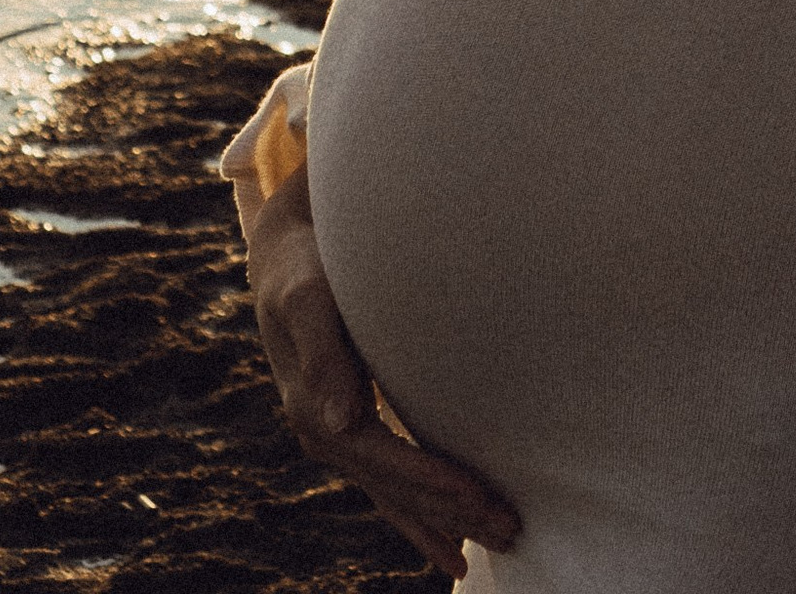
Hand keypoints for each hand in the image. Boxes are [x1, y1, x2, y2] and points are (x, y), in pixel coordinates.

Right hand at [237, 162, 520, 577]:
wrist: (284, 252)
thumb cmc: (302, 267)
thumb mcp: (306, 299)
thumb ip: (322, 354)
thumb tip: (335, 422)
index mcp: (314, 412)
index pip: (383, 461)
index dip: (430, 482)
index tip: (478, 496)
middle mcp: (327, 434)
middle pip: (396, 489)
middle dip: (451, 513)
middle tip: (512, 530)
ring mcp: (340, 434)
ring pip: (397, 494)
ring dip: (445, 521)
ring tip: (497, 544)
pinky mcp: (356, 425)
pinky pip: (391, 481)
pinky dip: (422, 512)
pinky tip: (452, 538)